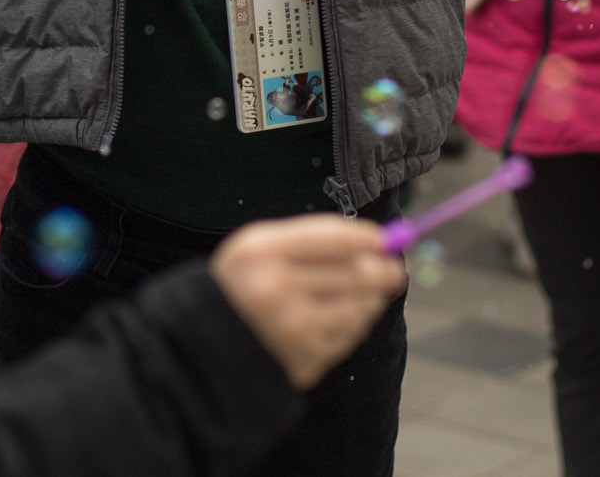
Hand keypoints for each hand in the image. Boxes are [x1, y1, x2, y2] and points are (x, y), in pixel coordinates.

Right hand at [210, 215, 406, 390]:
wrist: (207, 343)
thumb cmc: (243, 285)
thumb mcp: (260, 247)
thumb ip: (312, 237)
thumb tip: (376, 242)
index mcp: (260, 253)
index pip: (330, 239)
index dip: (365, 238)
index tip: (384, 240)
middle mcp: (275, 291)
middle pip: (354, 274)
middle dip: (382, 270)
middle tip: (393, 270)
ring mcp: (290, 331)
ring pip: (358, 308)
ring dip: (370, 299)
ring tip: (364, 293)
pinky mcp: (302, 361)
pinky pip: (348, 337)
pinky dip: (353, 325)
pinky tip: (341, 317)